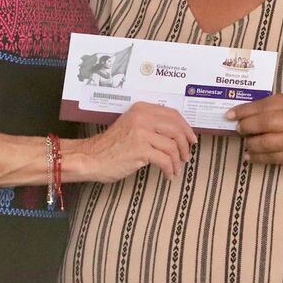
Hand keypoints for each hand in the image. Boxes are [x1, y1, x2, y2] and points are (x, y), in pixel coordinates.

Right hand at [74, 102, 196, 182]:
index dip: (186, 128)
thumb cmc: (112, 145)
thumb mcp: (132, 126)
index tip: (191, 140)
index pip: (173, 115)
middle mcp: (143, 117)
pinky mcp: (140, 150)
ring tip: (175, 168)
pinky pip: (165, 160)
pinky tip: (168, 174)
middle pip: (176, 129)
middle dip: (185, 145)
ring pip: (173, 146)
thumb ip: (151, 124)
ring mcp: (142, 133)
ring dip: (177, 160)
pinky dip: (170, 169)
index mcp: (142, 109)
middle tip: (186, 157)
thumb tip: (178, 134)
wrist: (91, 158)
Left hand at [228, 93, 282, 166]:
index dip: (244, 110)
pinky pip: (273, 158)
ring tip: (246, 143)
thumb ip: (276, 104)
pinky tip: (249, 156)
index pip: (265, 105)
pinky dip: (258, 158)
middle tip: (238, 129)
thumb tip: (246, 112)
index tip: (229, 115)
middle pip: (265, 123)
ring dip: (251, 144)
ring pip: (267, 143)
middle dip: (247, 127)